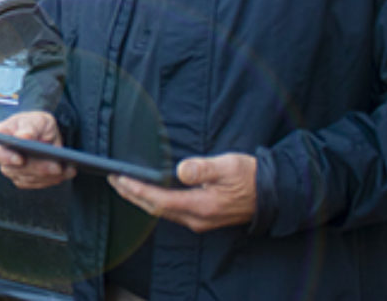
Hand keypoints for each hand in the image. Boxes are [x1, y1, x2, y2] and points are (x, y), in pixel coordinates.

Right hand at [0, 111, 76, 189]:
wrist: (44, 133)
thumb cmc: (37, 124)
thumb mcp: (36, 119)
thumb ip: (29, 126)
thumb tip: (23, 137)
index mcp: (0, 138)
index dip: (5, 157)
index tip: (20, 159)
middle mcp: (3, 157)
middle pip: (14, 169)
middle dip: (37, 168)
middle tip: (56, 166)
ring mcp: (13, 170)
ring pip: (28, 178)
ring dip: (48, 176)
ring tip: (67, 169)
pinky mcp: (25, 179)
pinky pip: (38, 183)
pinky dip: (53, 179)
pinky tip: (67, 172)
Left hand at [107, 153, 256, 232]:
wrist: (274, 195)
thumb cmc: (251, 177)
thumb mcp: (228, 166)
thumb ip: (203, 168)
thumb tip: (181, 170)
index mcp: (202, 206)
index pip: (160, 200)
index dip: (138, 190)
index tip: (120, 178)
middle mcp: (197, 218)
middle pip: (155, 209)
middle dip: (132, 194)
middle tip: (113, 178)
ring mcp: (199, 220)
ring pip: (161, 211)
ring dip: (140, 198)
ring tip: (123, 183)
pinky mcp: (202, 217)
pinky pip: (171, 211)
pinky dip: (154, 201)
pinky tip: (147, 191)